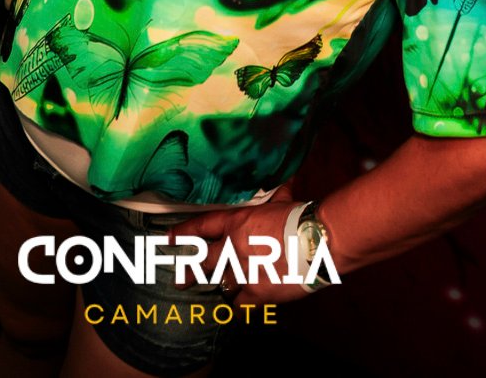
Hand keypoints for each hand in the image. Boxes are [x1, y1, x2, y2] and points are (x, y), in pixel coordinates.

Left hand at [172, 188, 314, 305]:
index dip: (184, 231)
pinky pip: (239, 302)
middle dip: (189, 271)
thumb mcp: (281, 200)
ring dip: (217, 286)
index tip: (170, 237)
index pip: (202, 226)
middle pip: (202, 261)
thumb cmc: (300, 217)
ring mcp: (243, 272)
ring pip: (220, 283)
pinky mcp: (257, 292)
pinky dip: (237, 303)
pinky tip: (234, 306)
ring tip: (210, 293)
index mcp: (237, 223)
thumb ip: (274, 195)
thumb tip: (283, 178)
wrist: (315, 241)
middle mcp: (234, 248)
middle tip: (178, 279)